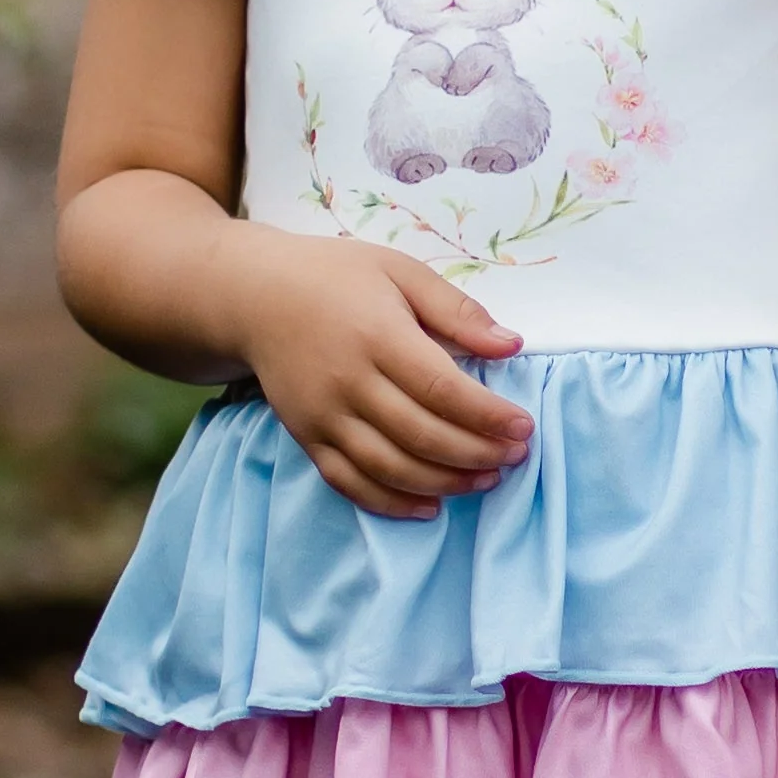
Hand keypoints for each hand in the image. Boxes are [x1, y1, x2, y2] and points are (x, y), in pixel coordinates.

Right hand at [233, 235, 531, 518]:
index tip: (523, 427)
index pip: (441, 389)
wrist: (253, 295)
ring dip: (444, 482)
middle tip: (516, 456)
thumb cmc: (334, 277)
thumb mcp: (399, 270)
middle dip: (476, 453)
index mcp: (377, 335)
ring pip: (390, 467)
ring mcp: (324, 415)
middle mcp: (348, 382)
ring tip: (485, 480)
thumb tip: (511, 346)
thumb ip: (456, 310)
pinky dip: (391, 503)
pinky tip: (430, 506)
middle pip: (421, 435)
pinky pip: (350, 482)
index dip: (487, 416)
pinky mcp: (306, 437)